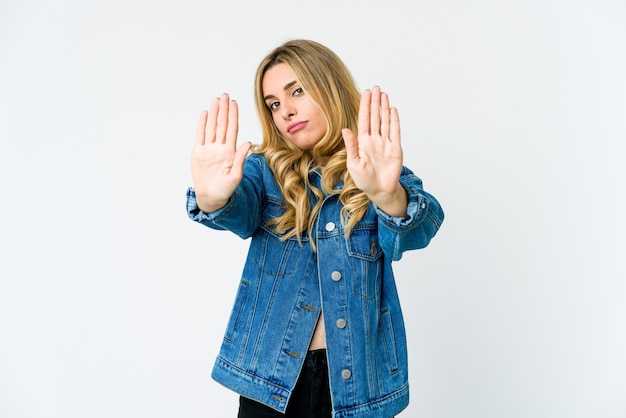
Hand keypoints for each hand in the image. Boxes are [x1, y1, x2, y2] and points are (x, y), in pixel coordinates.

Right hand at [191, 93, 251, 212]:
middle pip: (222, 124)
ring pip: (211, 127)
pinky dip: (202, 124)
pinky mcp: (198, 153)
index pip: (232, 130)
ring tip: (216, 100)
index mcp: (230, 152)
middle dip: (224, 110)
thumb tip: (248, 143)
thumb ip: (240, 158)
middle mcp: (220, 147)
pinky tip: (204, 113)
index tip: (234, 103)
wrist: (211, 198)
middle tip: (225, 95)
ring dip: (214, 113)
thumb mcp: (236, 175)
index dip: (233, 116)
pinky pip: (200, 135)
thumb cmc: (225, 189)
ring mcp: (209, 149)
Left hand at [342, 86, 406, 216]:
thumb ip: (351, 146)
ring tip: (384, 94)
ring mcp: (385, 143)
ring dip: (384, 108)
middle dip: (375, 102)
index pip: (364, 120)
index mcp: (362, 142)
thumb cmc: (364, 180)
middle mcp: (374, 140)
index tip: (366, 93)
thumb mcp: (353, 163)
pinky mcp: (395, 149)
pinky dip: (394, 121)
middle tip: (376, 88)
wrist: (379, 191)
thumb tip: (345, 129)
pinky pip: (395, 132)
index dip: (365, 106)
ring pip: (385, 121)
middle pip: (375, 117)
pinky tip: (392, 110)